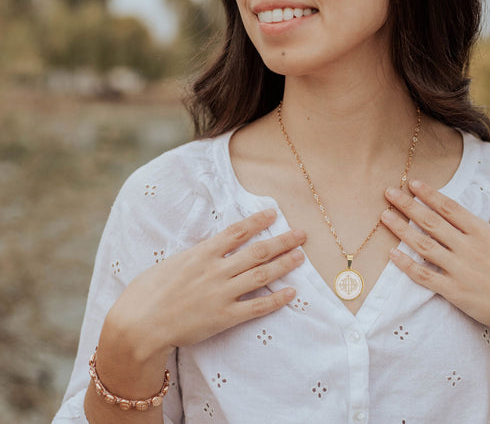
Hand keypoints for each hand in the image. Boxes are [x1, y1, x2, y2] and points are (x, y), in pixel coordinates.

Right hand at [100, 209, 305, 375]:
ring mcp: (222, 293)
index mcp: (201, 253)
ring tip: (301, 256)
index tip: (274, 213)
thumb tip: (207, 250)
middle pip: (257, 251)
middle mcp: (216, 270)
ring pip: (261, 275)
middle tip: (301, 234)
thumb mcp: (170, 264)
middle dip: (281, 241)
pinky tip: (291, 293)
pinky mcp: (224, 317)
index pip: (236, 232)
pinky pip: (256, 307)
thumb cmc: (146, 292)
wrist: (139, 324)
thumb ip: (193, 256)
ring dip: (284, 264)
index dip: (257, 221)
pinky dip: (276, 300)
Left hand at [381, 180, 489, 328]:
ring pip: (424, 245)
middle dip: (409, 206)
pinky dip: (407, 265)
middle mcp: (468, 248)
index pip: (450, 209)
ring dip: (402, 230)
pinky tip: (392, 254)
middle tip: (389, 193)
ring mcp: (459, 269)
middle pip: (432, 222)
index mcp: (482, 233)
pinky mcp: (454, 290)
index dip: (430, 195)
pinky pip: (425, 276)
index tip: (413, 184)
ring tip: (385, 216)